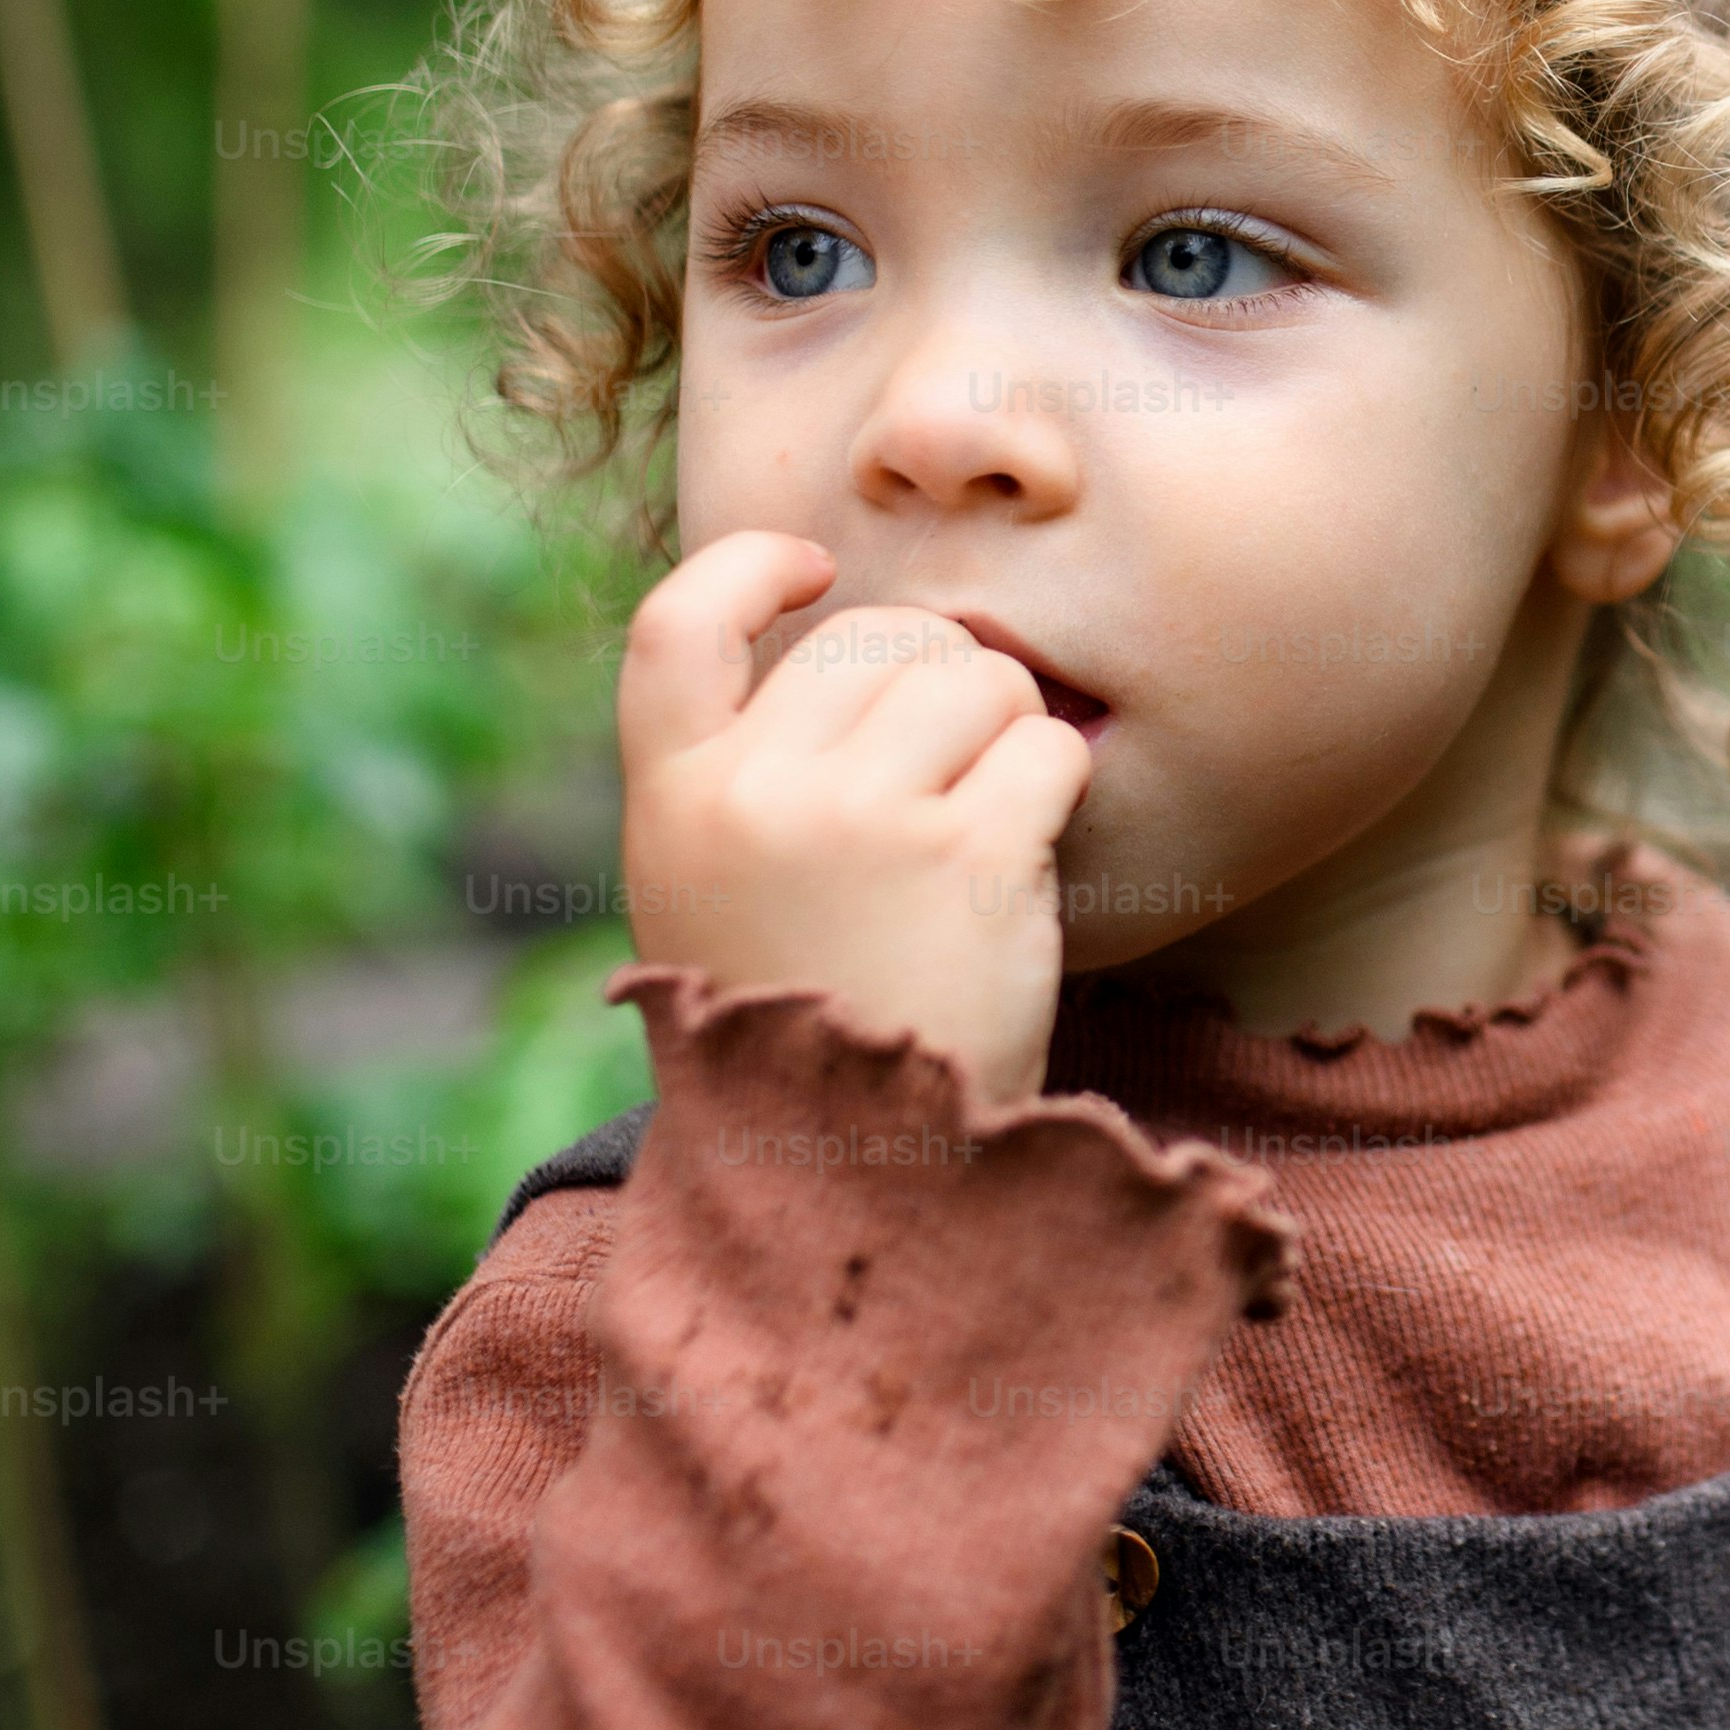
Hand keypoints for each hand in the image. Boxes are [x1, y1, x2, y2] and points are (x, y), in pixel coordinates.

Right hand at [617, 531, 1097, 1106]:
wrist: (864, 1160)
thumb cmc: (812, 1012)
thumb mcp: (713, 892)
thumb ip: (745, 774)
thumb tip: (850, 639)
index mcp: (672, 800)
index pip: (675, 623)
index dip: (747, 569)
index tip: (813, 569)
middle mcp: (751, 795)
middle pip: (875, 637)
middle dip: (939, 676)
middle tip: (953, 766)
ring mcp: (856, 820)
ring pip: (975, 675)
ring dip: (1008, 728)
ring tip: (987, 818)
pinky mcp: (965, 855)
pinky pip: (1047, 748)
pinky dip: (1058, 787)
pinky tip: (1027, 853)